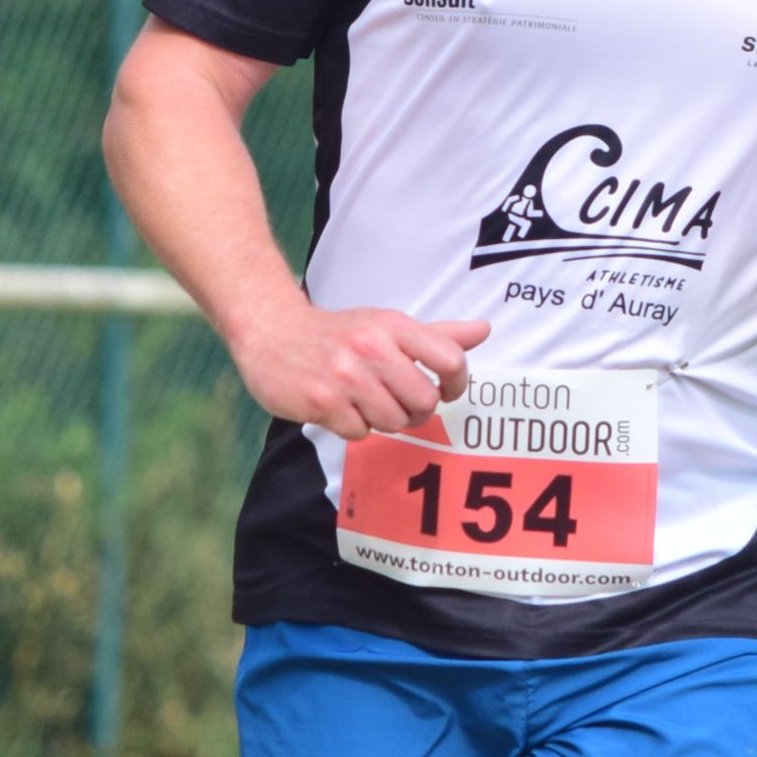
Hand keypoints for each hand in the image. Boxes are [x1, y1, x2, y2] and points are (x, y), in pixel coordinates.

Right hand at [226, 300, 491, 439]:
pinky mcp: (321, 400)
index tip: (445, 390)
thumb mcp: (387, 324)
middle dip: (415, 410)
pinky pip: (359, 433)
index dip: (456, 384)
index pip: (450, 360)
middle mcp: (371, 347)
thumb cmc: (340, 332)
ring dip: (383, 419)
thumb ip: (436, 334)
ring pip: (393, 421)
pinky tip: (339, 407)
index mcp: (393, 325)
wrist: (272, 332)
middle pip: (424, 401)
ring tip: (364, 401)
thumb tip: (484, 331)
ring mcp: (345, 375)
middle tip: (397, 400)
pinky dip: (353, 426)